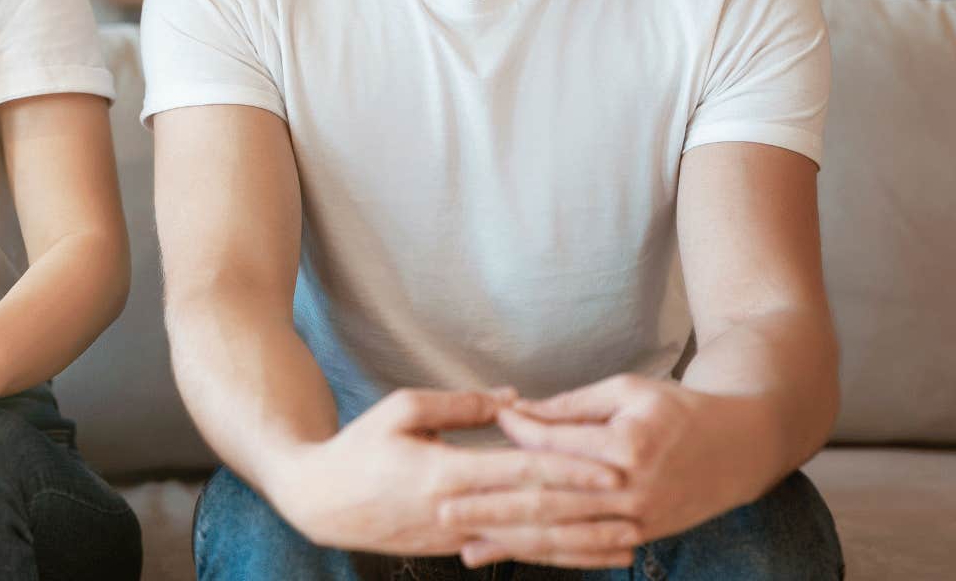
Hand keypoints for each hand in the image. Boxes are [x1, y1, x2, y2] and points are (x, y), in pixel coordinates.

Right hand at [269, 388, 625, 558]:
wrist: (320, 502)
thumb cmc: (358, 448)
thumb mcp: (400, 409)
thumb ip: (459, 405)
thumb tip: (514, 400)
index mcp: (445, 472)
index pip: (519, 471)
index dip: (568, 470)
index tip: (610, 467)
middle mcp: (456, 511)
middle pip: (534, 514)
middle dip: (588, 514)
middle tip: (636, 509)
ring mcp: (457, 536)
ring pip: (529, 543)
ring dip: (581, 545)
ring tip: (626, 544)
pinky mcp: (454, 548)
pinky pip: (512, 552)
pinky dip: (552, 555)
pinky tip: (583, 556)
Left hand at [462, 374, 766, 568]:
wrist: (741, 448)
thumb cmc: (678, 408)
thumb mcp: (627, 390)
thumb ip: (571, 406)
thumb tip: (515, 414)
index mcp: (627, 444)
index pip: (555, 446)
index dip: (515, 436)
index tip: (480, 429)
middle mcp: (631, 489)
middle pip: (549, 500)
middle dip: (491, 507)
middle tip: (442, 507)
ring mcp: (637, 519)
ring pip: (563, 535)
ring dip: (509, 543)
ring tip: (463, 545)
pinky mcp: (640, 536)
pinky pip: (584, 549)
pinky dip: (544, 556)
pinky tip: (511, 556)